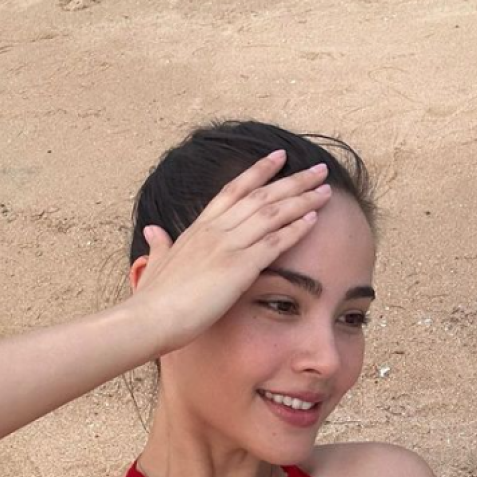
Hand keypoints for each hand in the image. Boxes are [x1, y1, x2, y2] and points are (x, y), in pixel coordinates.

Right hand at [131, 149, 331, 354]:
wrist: (151, 318)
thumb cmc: (152, 299)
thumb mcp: (155, 264)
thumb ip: (159, 245)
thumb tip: (153, 230)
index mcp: (198, 228)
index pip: (233, 190)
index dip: (258, 172)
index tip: (279, 157)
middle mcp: (215, 230)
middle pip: (261, 196)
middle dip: (293, 180)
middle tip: (318, 169)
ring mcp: (228, 246)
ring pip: (272, 214)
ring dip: (302, 200)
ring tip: (325, 189)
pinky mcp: (239, 267)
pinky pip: (274, 243)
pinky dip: (296, 229)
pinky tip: (314, 219)